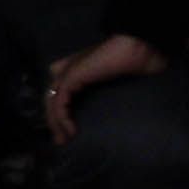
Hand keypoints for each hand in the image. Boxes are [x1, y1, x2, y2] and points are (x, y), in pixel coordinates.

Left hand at [42, 30, 166, 142]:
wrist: (136, 48)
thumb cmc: (137, 61)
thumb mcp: (125, 78)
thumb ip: (116, 84)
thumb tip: (125, 106)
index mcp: (78, 67)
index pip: (59, 91)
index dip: (59, 110)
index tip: (68, 129)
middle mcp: (68, 68)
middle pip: (51, 98)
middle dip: (54, 121)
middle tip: (62, 140)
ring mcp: (67, 72)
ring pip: (52, 102)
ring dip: (56, 124)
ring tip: (64, 140)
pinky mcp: (70, 78)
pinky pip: (59, 103)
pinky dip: (62, 119)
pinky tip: (70, 130)